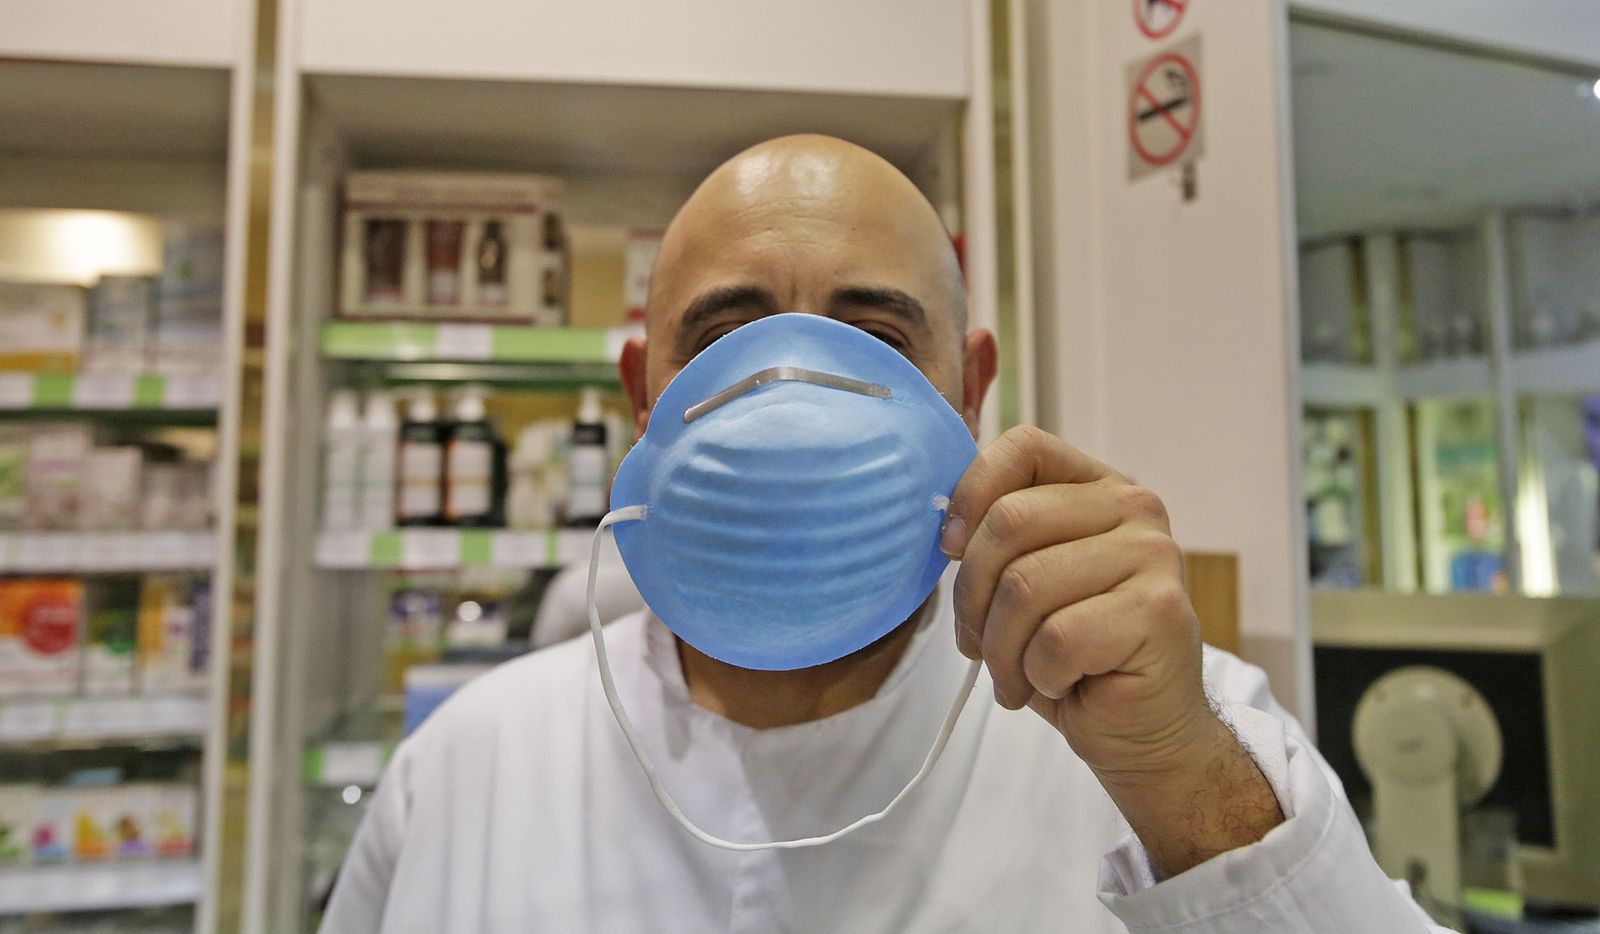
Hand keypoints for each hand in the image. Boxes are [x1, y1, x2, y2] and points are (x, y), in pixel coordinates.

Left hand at [941, 426, 1281, 874]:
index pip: (1023, 447)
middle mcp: (1135, 508)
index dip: (971, 494)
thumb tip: (946, 532)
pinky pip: (1056, 639)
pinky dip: (1038, 675)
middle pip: (1010, 520)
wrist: (1146, 733)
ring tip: (1016, 677)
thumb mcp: (1024, 587)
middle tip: (979, 644)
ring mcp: (1154, 557)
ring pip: (1025, 586)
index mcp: (1098, 488)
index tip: (950, 549)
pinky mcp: (1158, 612)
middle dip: (973, 596)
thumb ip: (995, 544)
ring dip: (1001, 650)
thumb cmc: (1077, 660)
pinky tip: (1061, 685)